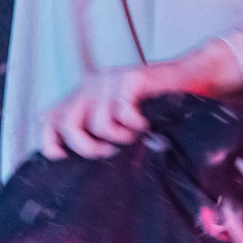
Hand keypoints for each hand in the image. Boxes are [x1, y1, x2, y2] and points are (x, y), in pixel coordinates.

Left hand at [36, 42, 242, 160]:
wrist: (195, 76)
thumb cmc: (160, 105)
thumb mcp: (122, 122)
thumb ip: (99, 134)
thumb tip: (80, 167)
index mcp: (84, 96)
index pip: (47, 119)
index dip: (50, 142)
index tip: (65, 158)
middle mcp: (92, 85)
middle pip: (66, 124)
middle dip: (87, 147)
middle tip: (109, 151)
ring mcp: (110, 80)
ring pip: (96, 122)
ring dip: (117, 138)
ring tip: (134, 137)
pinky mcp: (131, 78)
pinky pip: (121, 112)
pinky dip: (134, 125)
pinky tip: (146, 124)